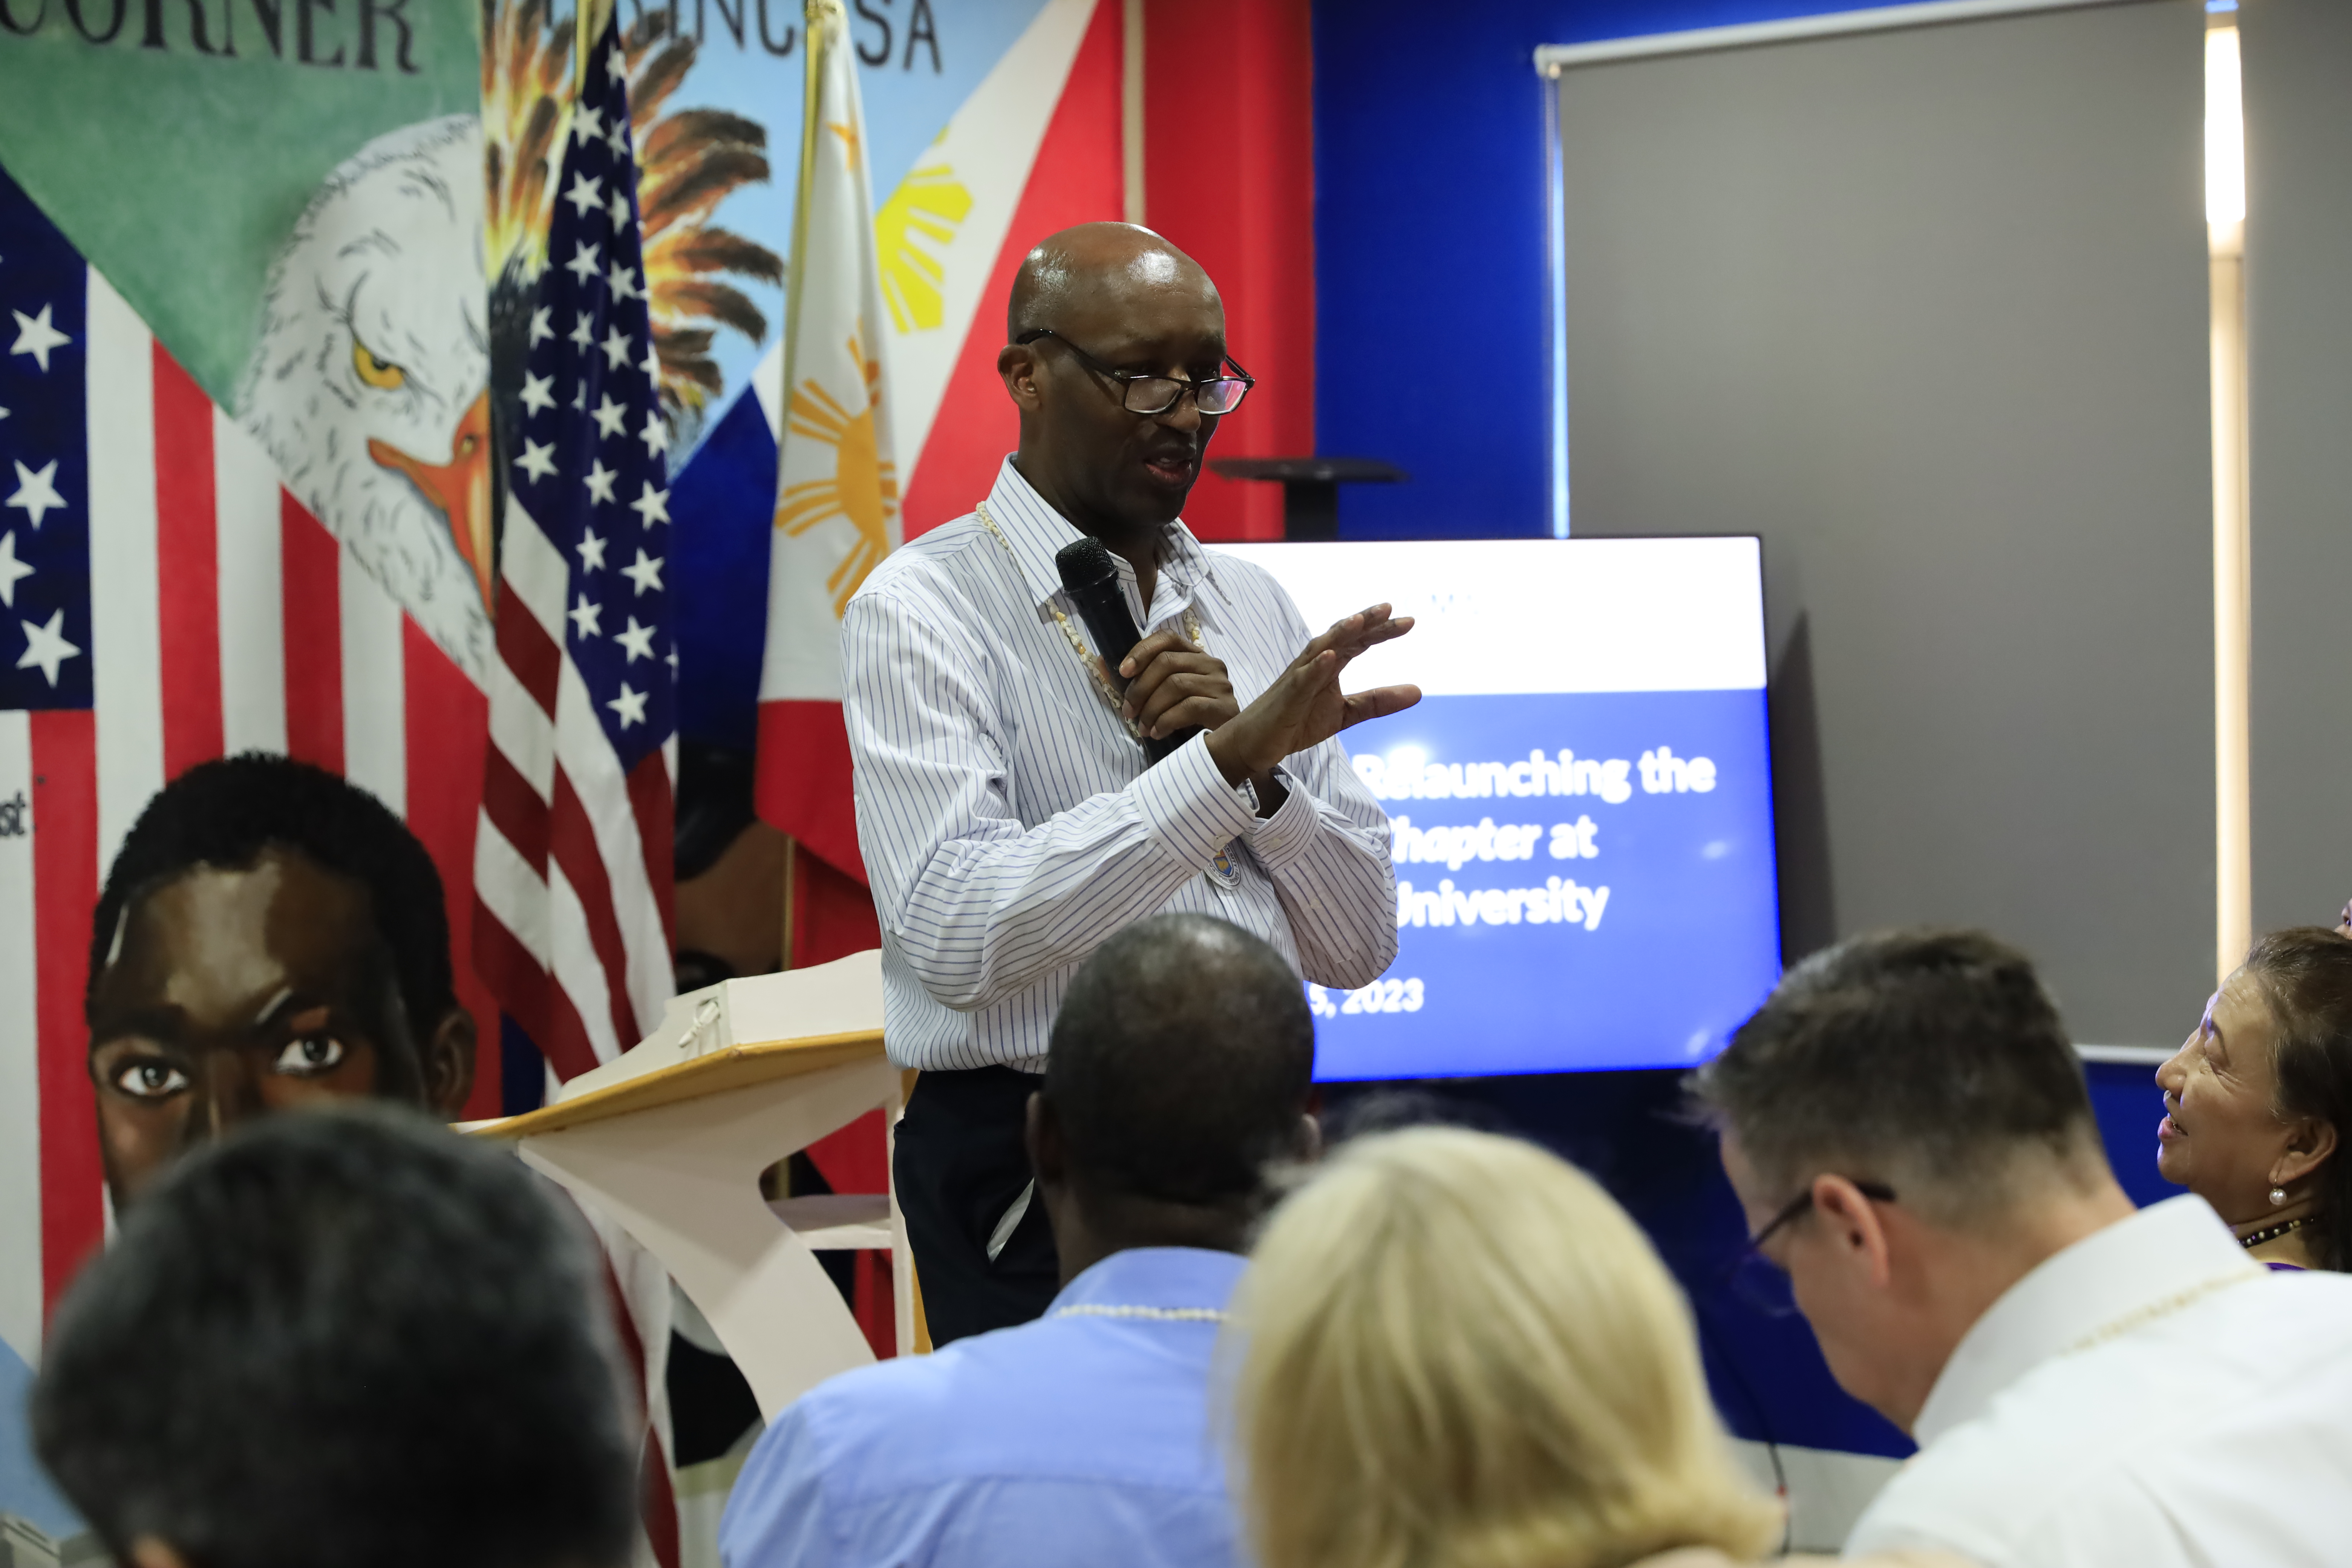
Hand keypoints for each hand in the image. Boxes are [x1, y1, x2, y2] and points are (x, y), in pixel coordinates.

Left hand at [1117, 630, 1238, 739]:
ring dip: (1151, 709)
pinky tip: (1158, 733)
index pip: (1167, 639)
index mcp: (1195, 656)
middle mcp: (1211, 664)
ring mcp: (1220, 685)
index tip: (1123, 672)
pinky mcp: (1225, 708)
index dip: (1142, 651)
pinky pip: (1189, 707)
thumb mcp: (1161, 696)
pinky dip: (1166, 721)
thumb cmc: (1189, 721)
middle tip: (1128, 712)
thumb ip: (1136, 680)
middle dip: (1140, 688)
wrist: (1225, 749)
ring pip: (1176, 684)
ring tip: (1143, 728)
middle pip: (1167, 662)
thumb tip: (1101, 663)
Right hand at [1205, 604, 1419, 784]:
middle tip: (1390, 609)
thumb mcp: (1345, 714)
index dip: (1382, 631)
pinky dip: (1315, 667)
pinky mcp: (1286, 697)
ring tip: (1359, 620)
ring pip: (1319, 649)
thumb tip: (1419, 691)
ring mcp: (1298, 678)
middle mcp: (1314, 664)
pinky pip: (1301, 679)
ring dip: (1338, 634)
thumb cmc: (1296, 722)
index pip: (1358, 642)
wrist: (1256, 744)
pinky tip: (1329, 657)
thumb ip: (1378, 702)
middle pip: (1342, 637)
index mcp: (1329, 666)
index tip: (1409, 622)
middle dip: (1364, 622)